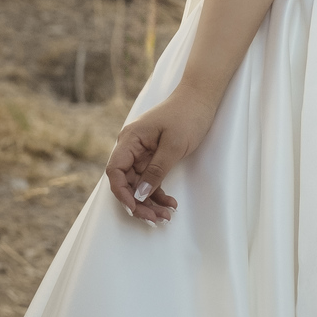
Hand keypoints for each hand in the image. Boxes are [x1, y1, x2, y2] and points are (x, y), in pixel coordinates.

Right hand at [105, 85, 215, 222]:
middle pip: (126, 181)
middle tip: (156, 219)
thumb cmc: (187, 115)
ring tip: (166, 216)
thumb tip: (139, 195)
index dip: (121, 192)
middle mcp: (132, 146)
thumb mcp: (173, 146)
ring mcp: (142, 152)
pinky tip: (170, 204)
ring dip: (150, 202)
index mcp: (130, 139)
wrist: (202, 97)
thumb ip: (156, 171)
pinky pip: (151, 179)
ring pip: (139, 184)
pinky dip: (158, 193)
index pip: (115, 170)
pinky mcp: (154, 156)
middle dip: (139, 202)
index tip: (134, 208)